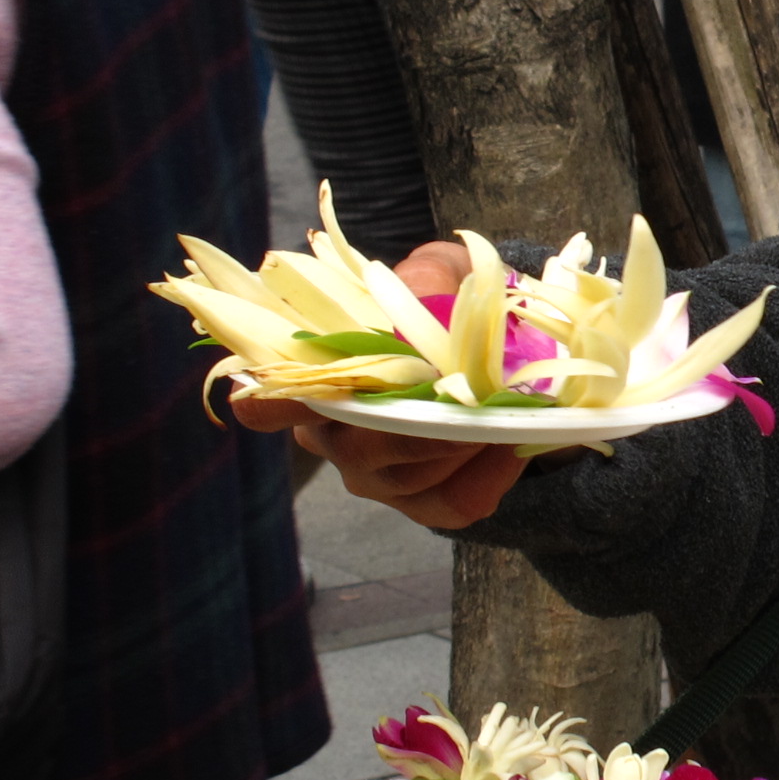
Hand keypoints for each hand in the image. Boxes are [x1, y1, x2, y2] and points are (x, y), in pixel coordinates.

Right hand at [230, 238, 535, 529]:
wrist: (501, 339)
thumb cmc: (444, 299)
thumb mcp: (434, 274)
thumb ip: (421, 282)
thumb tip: (422, 307)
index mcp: (316, 378)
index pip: (265, 403)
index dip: (272, 403)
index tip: (309, 388)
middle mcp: (333, 434)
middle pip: (354, 446)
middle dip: (414, 425)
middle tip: (470, 398)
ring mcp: (373, 474)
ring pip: (407, 478)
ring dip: (462, 445)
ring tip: (509, 410)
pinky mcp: (420, 501)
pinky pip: (451, 505)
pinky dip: (488, 478)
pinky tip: (513, 446)